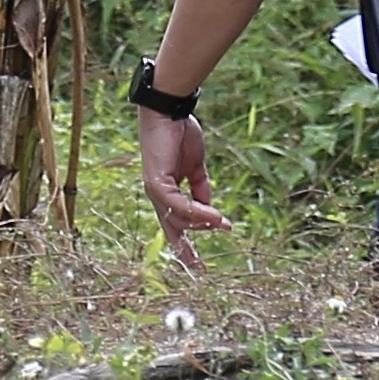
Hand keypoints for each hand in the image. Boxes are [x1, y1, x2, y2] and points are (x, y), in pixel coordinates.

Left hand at [137, 107, 225, 266]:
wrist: (169, 111)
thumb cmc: (180, 133)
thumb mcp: (195, 166)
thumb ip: (200, 189)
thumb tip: (211, 213)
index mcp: (166, 190)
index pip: (175, 222)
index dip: (187, 242)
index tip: (199, 262)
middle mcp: (157, 194)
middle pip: (172, 229)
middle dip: (186, 250)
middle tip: (200, 268)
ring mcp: (155, 190)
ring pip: (178, 219)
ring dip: (202, 223)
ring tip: (223, 226)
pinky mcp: (156, 183)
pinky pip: (178, 205)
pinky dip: (198, 212)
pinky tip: (215, 216)